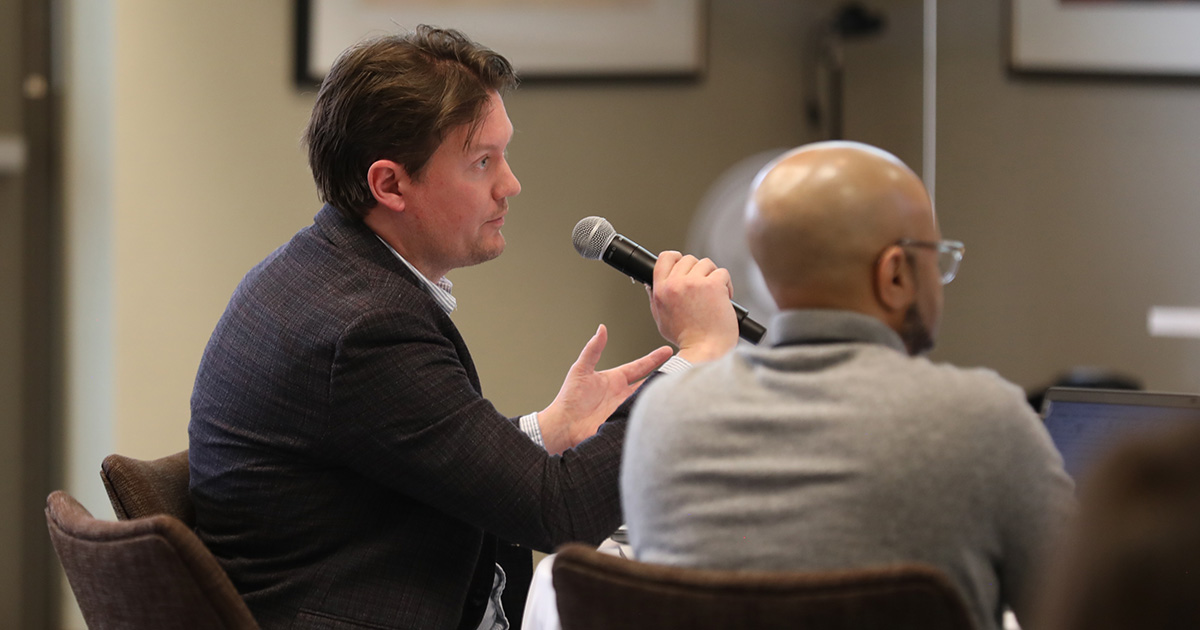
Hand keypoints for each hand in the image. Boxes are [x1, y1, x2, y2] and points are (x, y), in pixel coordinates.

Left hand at [538, 325, 672, 454]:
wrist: (563, 425)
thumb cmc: (569, 398)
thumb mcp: (581, 369)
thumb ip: (593, 349)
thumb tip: (602, 329)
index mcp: (616, 379)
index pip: (640, 367)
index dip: (654, 358)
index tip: (669, 350)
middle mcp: (624, 394)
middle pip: (649, 383)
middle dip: (665, 376)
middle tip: (684, 367)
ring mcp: (625, 409)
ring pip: (648, 400)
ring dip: (661, 395)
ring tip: (680, 387)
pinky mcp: (624, 423)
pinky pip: (641, 417)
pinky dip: (652, 414)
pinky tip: (665, 411)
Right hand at [648, 251, 739, 363]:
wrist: (705, 350)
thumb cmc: (687, 339)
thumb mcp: (661, 319)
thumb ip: (656, 299)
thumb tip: (652, 285)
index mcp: (661, 291)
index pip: (665, 258)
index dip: (677, 258)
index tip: (685, 267)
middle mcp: (675, 284)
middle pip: (688, 259)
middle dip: (698, 271)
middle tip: (704, 288)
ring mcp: (694, 283)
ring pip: (706, 264)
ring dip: (713, 277)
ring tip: (714, 295)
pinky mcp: (713, 286)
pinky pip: (722, 273)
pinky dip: (726, 284)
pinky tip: (724, 299)